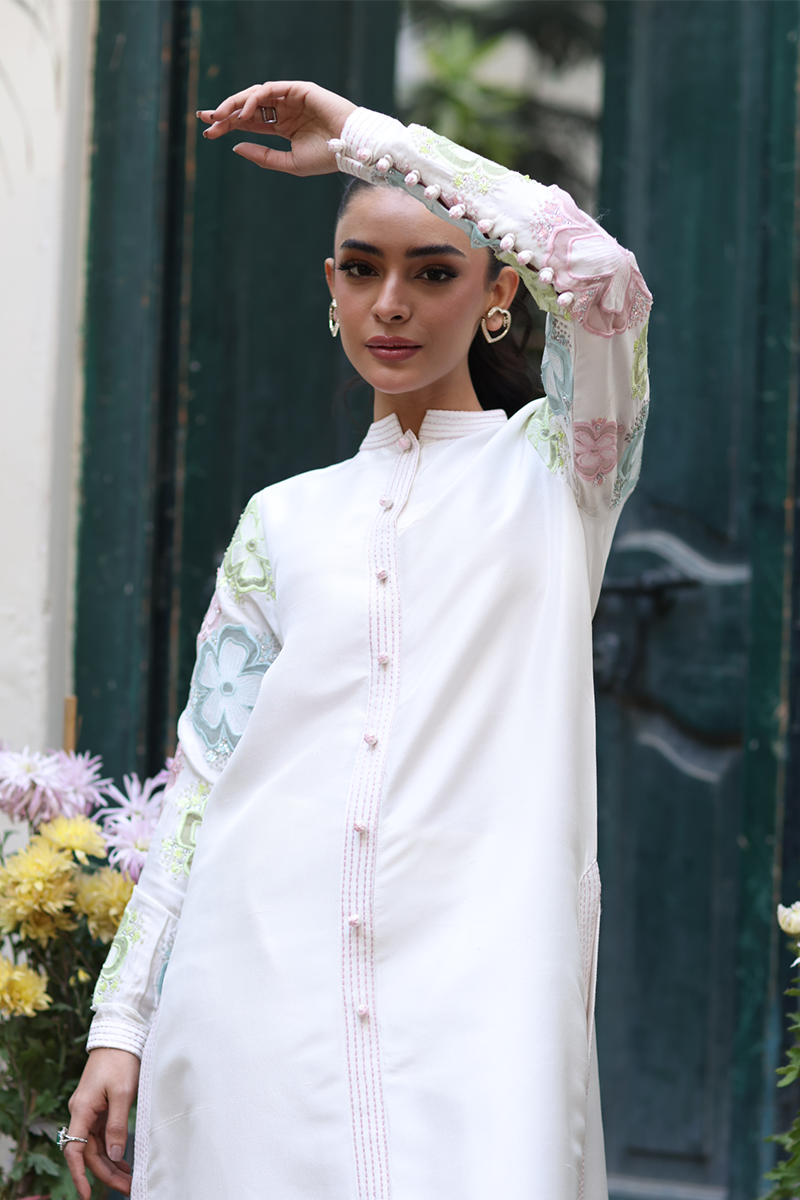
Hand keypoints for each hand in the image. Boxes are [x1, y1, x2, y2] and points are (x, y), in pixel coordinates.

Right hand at [65, 1048, 139, 1198]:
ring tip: (128, 1180)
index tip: (87, 1194)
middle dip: (105, 1173)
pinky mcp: (99, 1107)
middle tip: (127, 1188)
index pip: (74, 1150)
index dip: (78, 1174)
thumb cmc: (121, 1061)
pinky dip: (112, 1149)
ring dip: (110, 1163)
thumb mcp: (123, 1093)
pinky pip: (102, 1135)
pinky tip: (123, 1160)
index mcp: (82, 1110)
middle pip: (88, 1152)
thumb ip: (117, 1125)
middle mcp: (82, 1112)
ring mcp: (90, 1110)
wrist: (119, 1036)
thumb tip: (114, 1155)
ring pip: (96, 1145)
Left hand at [197, 81, 356, 175]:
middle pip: (247, 108)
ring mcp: (290, 98)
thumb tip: (234, 146)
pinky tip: (244, 112)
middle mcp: (283, 110)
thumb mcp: (289, 163)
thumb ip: (263, 156)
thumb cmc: (326, 158)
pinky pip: (270, 90)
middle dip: (224, 112)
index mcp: (282, 127)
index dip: (227, 125)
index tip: (207, 131)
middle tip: (204, 119)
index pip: (248, 123)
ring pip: (254, 96)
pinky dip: (255, 98)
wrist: (351, 148)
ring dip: (235, 104)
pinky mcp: (298, 89)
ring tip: (219, 117)